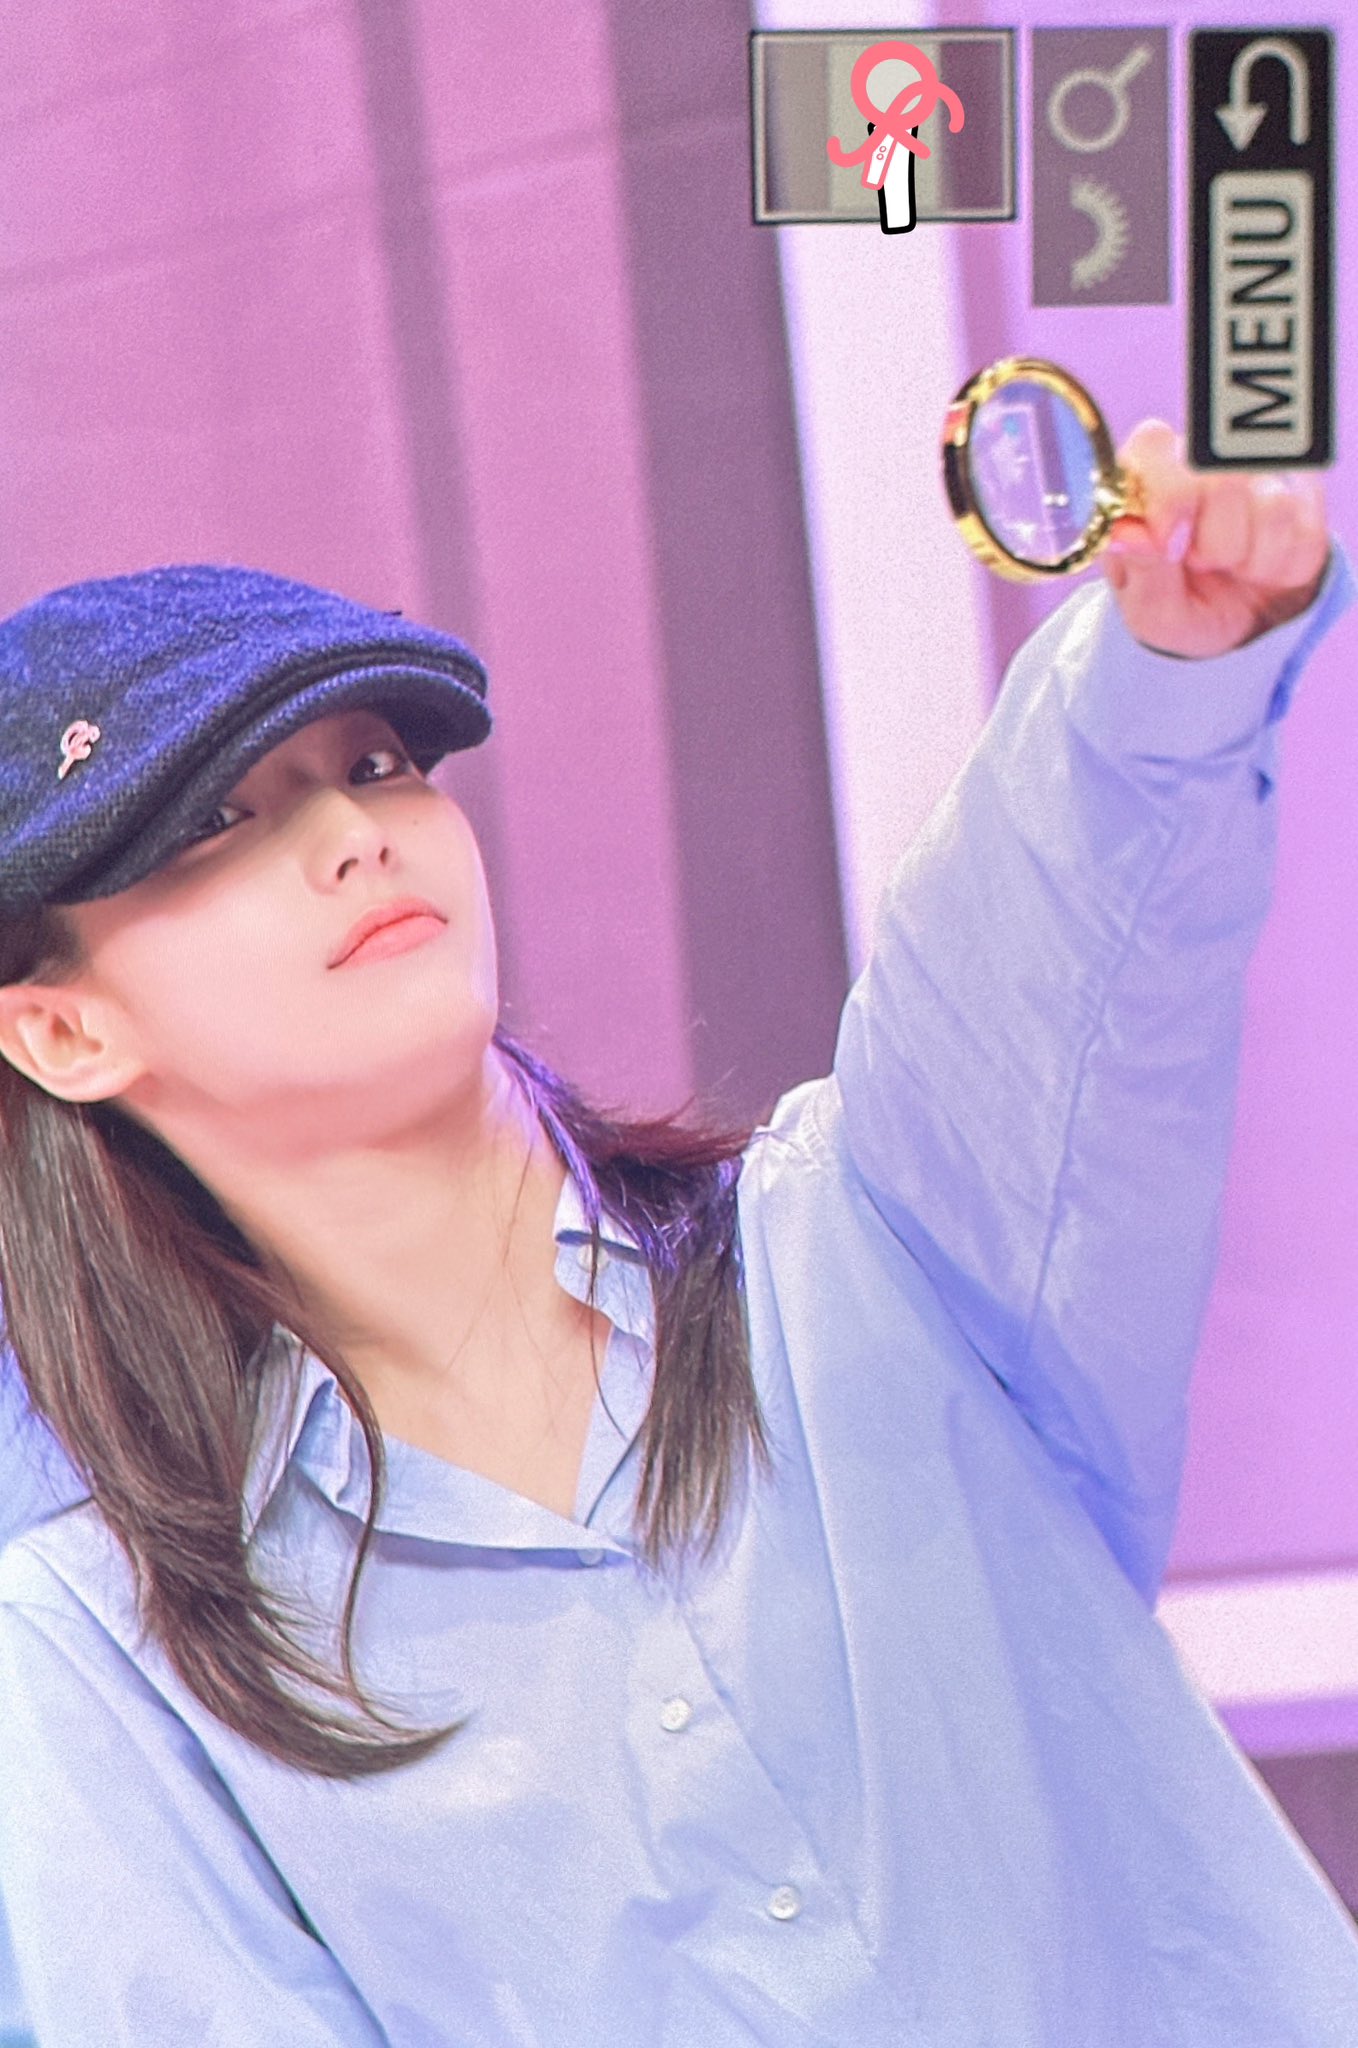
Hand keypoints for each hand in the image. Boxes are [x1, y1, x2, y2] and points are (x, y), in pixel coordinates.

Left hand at [1101, 420, 1330, 658]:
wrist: (1234, 625)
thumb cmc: (1177, 605)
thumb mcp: (1147, 605)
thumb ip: (1137, 567)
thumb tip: (1129, 536)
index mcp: (1144, 474)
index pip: (1153, 442)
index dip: (1168, 495)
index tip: (1172, 545)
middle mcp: (1200, 459)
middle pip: (1221, 479)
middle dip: (1212, 544)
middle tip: (1199, 564)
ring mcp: (1255, 472)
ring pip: (1271, 506)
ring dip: (1246, 558)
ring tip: (1227, 566)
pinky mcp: (1303, 494)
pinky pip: (1305, 532)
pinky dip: (1279, 568)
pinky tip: (1258, 569)